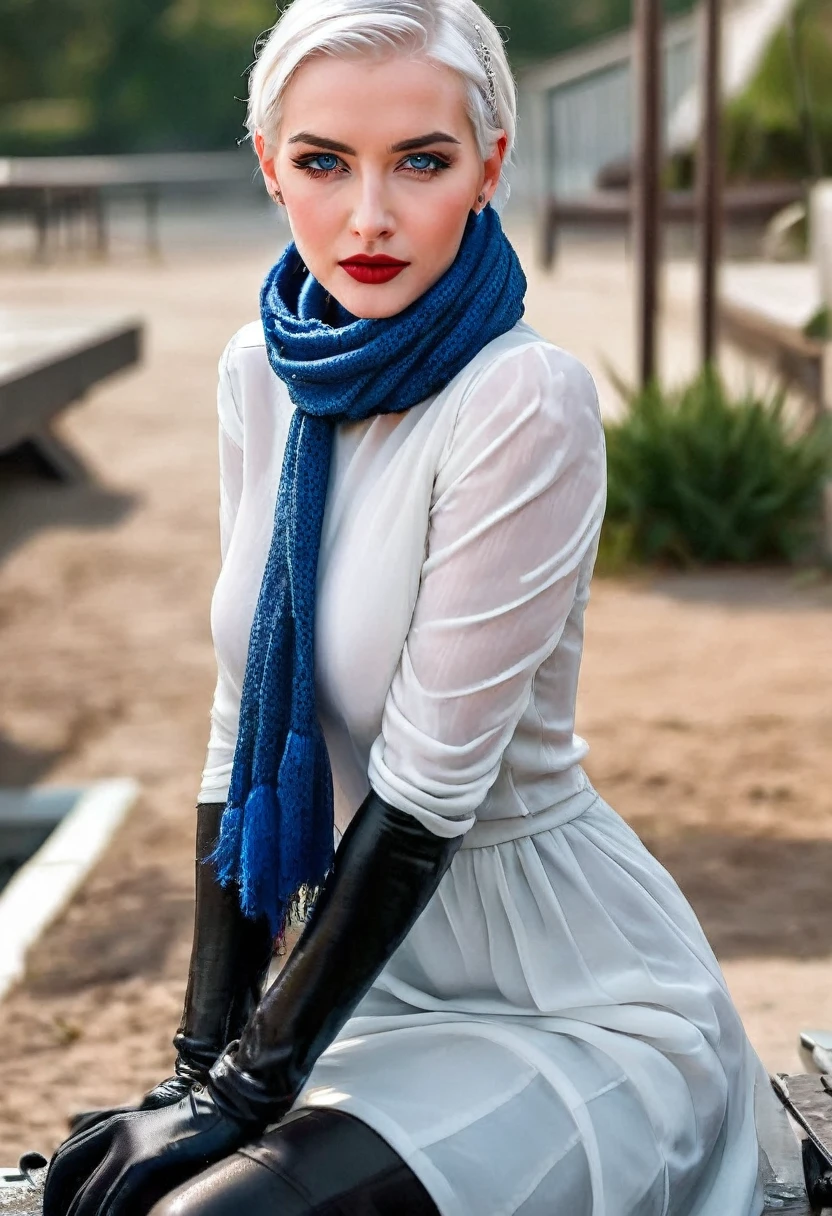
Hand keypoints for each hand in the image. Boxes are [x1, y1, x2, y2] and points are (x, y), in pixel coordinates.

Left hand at [42, 1085, 257, 1215]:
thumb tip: (102, 1164)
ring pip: (90, 1197)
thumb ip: (124, 1144)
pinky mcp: (146, 1159)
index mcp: (111, 1123)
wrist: (226, 1107)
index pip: (64, 1159)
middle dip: (63, 1211)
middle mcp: (114, 1130)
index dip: (53, 1191)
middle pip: (68, 1180)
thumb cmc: (192, 1127)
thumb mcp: (150, 1129)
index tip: (56, 1213)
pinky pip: (115, 1200)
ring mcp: (129, 1144)